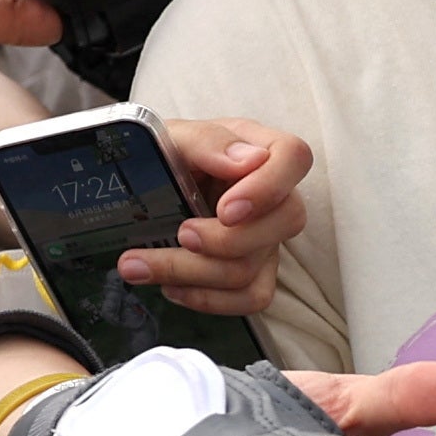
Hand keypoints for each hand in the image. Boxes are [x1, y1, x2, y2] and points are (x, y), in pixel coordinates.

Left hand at [133, 120, 309, 315]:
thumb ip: (208, 140)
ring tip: (141, 265)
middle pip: (285, 222)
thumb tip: (245, 161)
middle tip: (181, 235)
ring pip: (254, 268)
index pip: (294, 158)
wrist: (146, 187)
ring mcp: (267, 236)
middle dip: (227, 240)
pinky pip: (252, 298)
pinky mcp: (255, 270)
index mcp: (261, 148)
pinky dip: (207, 299)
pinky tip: (172, 287)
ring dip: (193, 274)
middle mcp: (274, 194)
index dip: (266, 189)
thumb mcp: (176, 136)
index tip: (226, 211)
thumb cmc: (167, 155)